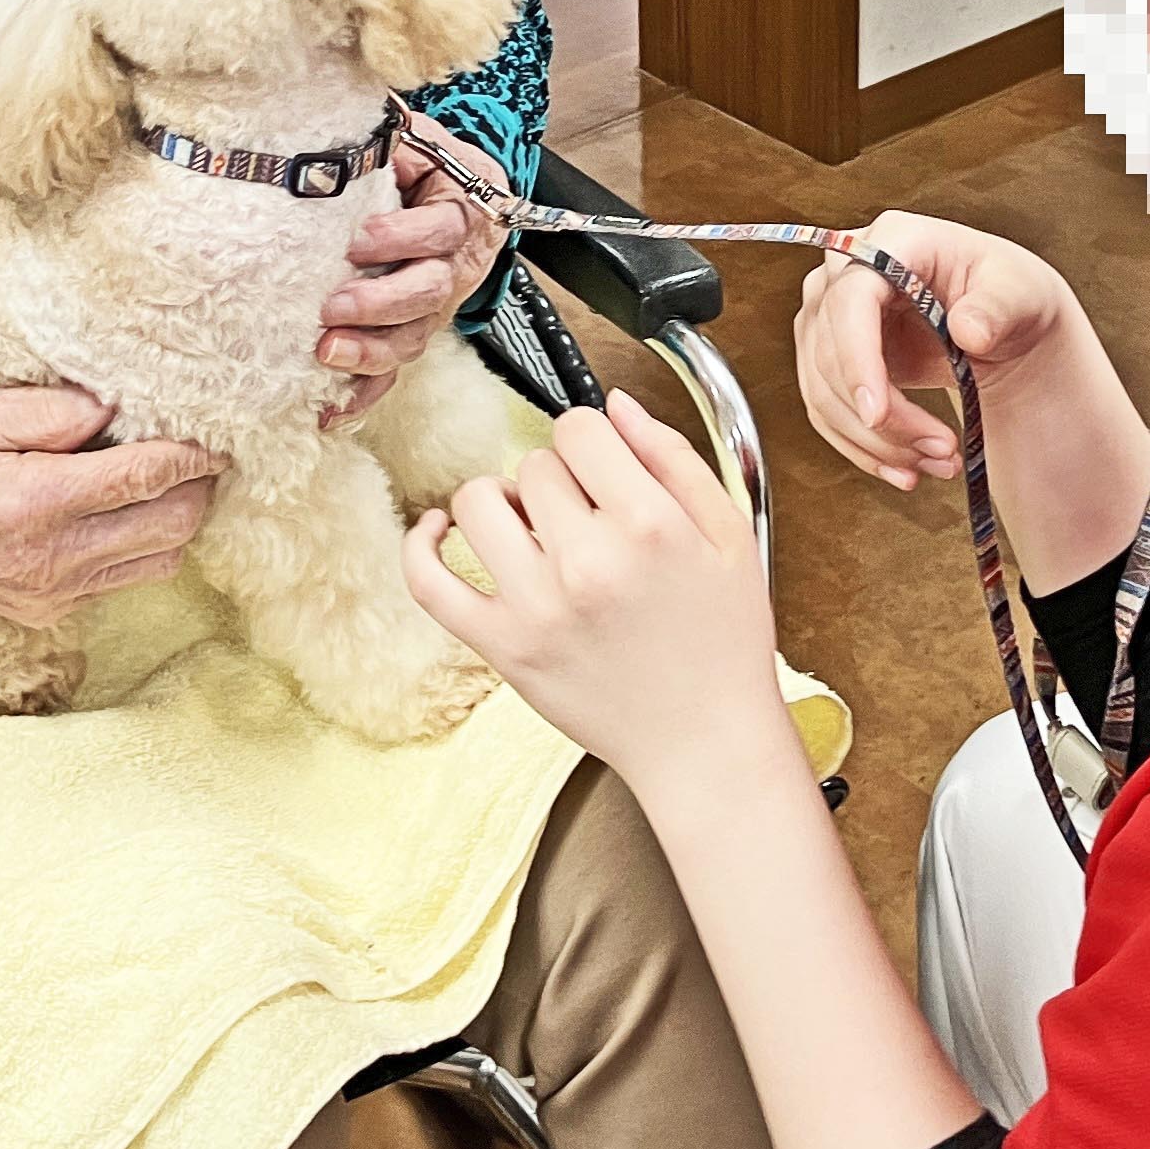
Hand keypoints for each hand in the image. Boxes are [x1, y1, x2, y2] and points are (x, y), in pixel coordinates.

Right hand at [0, 386, 222, 625]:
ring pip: (157, 562)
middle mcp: (48, 560)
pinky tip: (115, 507)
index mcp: (33, 503)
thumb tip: (114, 405)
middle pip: (173, 526)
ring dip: (173, 517)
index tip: (215, 424)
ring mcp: (45, 593)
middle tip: (192, 442)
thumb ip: (45, 410)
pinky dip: (137, 546)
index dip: (194, 449)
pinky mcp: (37, 609)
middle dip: (196, 484)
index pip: (150, 477)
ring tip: (158, 471)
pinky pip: (118, 582)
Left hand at [321, 117, 509, 421]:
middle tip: (334, 306)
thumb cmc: (428, 164)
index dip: (402, 238)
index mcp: (462, 212)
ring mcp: (436, 306)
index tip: (360, 240)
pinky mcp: (412, 332)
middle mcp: (455, 266)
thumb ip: (389, 137)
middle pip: (429, 292)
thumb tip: (346, 132)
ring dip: (370, 352)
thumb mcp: (417, 140)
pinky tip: (331, 410)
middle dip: (381, 304)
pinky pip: (394, 370)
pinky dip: (365, 394)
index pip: (440, 229)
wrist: (462, 194)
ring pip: (413, 338)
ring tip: (326, 354)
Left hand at [405, 395, 793, 791]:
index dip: (593, 441)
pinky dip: (421, 543)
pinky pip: (428, 581)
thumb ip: (672, 457)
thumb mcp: (729, 535)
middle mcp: (587, 562)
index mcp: (649, 525)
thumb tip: (614, 404)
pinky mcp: (502, 647)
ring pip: (479, 502)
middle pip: (535, 465)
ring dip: (504, 502)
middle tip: (591, 522)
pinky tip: (440, 528)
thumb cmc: (723, 644)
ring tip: (535, 529)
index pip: (579, 428)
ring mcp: (536, 607)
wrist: (705, 744)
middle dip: (562, 481)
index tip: (604, 469)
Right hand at [792, 213, 1092, 490]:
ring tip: (937, 462)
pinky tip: (905, 471)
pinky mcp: (828, 357)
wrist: (1001, 324)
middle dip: (884, 418)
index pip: (850, 299)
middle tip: (942, 449)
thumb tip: (968, 330)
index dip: (855, 357)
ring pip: (823, 391)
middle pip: (830, 353)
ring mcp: (830, 315)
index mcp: (892, 240)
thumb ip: (997, 307)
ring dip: (876, 442)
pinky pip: (828, 411)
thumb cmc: (1008, 294)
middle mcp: (846, 272)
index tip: (877, 414)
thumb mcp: (1020, 292)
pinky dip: (864, 450)